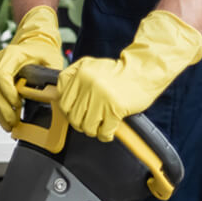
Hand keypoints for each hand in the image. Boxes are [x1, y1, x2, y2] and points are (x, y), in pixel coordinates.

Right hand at [0, 6, 64, 130]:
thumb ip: (53, 76)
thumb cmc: (43, 50)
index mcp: (12, 54)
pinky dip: (0, 108)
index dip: (8, 92)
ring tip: (10, 125)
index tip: (18, 104)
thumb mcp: (52, 60)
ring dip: (0, 112)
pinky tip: (8, 118)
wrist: (36, 41)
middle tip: (13, 123)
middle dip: (3, 109)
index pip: (2, 75)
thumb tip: (57, 95)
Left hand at [56, 10, 201, 141]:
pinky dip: (106, 135)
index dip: (68, 111)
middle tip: (89, 122)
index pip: (63, 100)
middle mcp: (89, 84)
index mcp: (81, 73)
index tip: (75, 113)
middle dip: (81, 123)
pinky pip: (104, 131)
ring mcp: (101, 96)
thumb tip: (57, 93)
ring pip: (87, 126)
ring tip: (100, 126)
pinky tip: (109, 130)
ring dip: (93, 130)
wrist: (144, 70)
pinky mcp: (115, 108)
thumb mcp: (92, 65)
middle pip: (74, 116)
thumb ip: (74, 76)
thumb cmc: (119, 71)